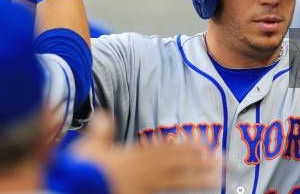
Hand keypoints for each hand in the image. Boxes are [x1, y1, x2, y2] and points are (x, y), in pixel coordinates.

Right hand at [74, 112, 220, 193]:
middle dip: (200, 162)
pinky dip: (181, 192)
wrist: (78, 190)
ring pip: (177, 181)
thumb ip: (100, 132)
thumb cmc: (83, 170)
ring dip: (199, 178)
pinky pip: (166, 193)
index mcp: (135, 156)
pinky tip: (194, 193)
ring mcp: (145, 187)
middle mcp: (144, 171)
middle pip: (178, 164)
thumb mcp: (90, 148)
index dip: (186, 146)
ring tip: (218, 178)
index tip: (203, 144)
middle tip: (221, 160)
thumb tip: (103, 114)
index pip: (166, 150)